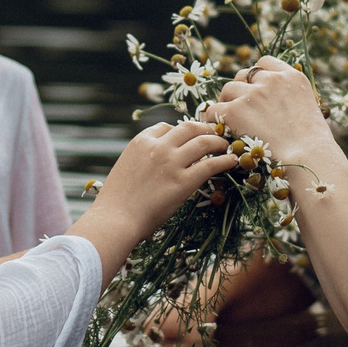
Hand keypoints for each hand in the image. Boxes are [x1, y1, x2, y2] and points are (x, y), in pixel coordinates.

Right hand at [92, 119, 238, 236]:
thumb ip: (142, 158)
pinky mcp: (184, 182)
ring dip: (218, 142)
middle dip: (204, 129)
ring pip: (204, 142)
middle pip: (189, 128)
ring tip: (227, 146)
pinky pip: (211, 165)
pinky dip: (225, 160)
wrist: (115, 219)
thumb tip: (156, 162)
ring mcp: (172, 163)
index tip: (190, 137)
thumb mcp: (125, 167)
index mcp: (141, 141)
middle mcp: (158, 147)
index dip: (181, 130)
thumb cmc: (116, 201)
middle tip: (215, 135)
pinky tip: (232, 161)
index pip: (166, 127)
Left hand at [212, 58, 330, 157]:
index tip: (255, 90)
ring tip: (230, 121)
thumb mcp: (309, 111)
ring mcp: (252, 94)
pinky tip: (220, 131)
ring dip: (227, 103)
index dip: (257, 77)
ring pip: (228, 90)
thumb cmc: (314, 147)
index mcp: (292, 77)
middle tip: (240, 109)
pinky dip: (214, 120)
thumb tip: (277, 107)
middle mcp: (271, 80)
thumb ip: (291, 100)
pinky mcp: (234, 111)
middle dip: (241, 90)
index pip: (265, 63)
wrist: (308, 160)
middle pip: (244, 75)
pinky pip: (214, 110)